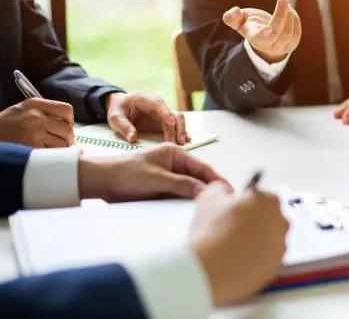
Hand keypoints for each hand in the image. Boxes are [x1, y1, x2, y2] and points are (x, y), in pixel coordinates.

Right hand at [0, 98, 73, 147]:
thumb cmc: (7, 123)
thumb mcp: (24, 109)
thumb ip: (45, 111)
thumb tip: (68, 123)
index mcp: (35, 104)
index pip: (66, 109)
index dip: (70, 120)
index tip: (66, 125)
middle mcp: (36, 116)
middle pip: (67, 129)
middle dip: (67, 137)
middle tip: (63, 141)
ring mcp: (34, 132)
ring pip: (62, 143)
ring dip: (60, 148)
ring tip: (52, 147)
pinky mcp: (32, 147)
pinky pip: (52, 153)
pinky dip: (51, 155)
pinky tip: (43, 153)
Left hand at [78, 143, 229, 201]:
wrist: (100, 183)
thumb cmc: (125, 173)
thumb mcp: (157, 179)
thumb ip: (182, 184)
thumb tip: (206, 192)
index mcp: (175, 153)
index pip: (202, 167)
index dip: (217, 180)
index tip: (229, 191)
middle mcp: (174, 164)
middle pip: (198, 179)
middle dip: (209, 190)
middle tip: (223, 204)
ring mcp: (168, 178)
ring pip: (189, 189)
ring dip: (197, 199)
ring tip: (211, 210)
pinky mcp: (161, 190)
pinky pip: (178, 197)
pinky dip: (184, 204)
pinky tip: (191, 212)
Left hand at [104, 92, 190, 144]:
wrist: (122, 107)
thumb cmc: (119, 109)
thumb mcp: (115, 117)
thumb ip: (124, 126)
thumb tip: (132, 138)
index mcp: (145, 99)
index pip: (158, 103)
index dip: (166, 112)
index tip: (171, 122)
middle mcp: (158, 105)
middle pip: (173, 113)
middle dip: (177, 127)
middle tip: (177, 141)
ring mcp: (163, 113)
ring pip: (177, 120)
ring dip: (181, 131)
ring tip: (181, 143)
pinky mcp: (165, 121)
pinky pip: (176, 126)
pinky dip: (180, 133)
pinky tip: (185, 140)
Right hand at [189, 182, 288, 305]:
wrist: (209, 270)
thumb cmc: (211, 232)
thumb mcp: (209, 197)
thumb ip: (222, 188)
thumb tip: (226, 192)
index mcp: (269, 201)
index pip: (262, 196)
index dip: (247, 202)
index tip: (236, 209)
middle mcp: (281, 223)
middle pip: (270, 217)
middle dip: (255, 220)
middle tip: (233, 228)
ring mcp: (280, 247)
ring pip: (270, 239)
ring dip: (256, 240)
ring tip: (234, 246)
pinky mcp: (275, 268)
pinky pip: (267, 259)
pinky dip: (256, 259)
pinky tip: (238, 260)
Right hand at [223, 0, 300, 62]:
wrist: (263, 37)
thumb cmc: (249, 24)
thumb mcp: (238, 21)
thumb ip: (231, 17)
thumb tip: (235, 11)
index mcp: (254, 37)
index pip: (258, 38)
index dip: (263, 34)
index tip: (267, 28)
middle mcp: (267, 45)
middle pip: (277, 33)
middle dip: (281, 14)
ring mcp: (280, 48)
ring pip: (289, 33)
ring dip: (289, 15)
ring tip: (286, 4)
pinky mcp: (290, 46)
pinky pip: (296, 34)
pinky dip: (295, 20)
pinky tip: (291, 11)